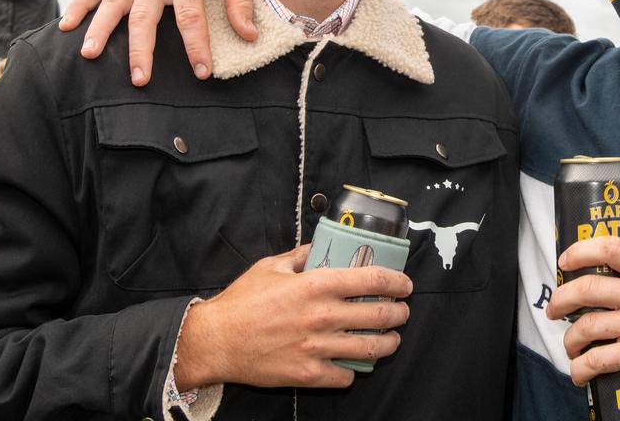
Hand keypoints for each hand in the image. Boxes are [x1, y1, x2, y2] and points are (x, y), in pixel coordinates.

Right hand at [58, 0, 255, 85]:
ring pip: (112, 2)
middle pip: (143, 14)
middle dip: (141, 49)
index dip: (196, 45)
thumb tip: (248, 36)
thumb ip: (241, 1)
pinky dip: (80, 5)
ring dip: (99, 29)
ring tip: (89, 56)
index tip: (203, 72)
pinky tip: (66, 26)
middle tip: (140, 79)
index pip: (190, 15)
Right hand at [174, 245, 412, 389]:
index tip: (404, 284)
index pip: (372, 280)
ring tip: (391, 338)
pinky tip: (354, 362)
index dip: (396, 282)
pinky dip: (353, 370)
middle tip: (402, 311)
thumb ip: (303, 254)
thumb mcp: (273, 266)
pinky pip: (345, 375)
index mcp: (316, 285)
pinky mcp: (308, 374)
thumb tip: (323, 245)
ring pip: (371, 348)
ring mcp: (316, 348)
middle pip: (379, 315)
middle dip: (399, 313)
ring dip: (389, 342)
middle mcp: (322, 316)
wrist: (215, 341)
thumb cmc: (242, 301)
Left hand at [545, 236, 619, 405]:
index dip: (580, 251)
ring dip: (569, 339)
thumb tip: (591, 276)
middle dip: (560, 300)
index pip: (611, 247)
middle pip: (587, 287)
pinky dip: (580, 368)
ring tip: (571, 346)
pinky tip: (579, 372)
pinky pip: (596, 359)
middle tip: (553, 310)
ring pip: (587, 325)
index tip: (564, 262)